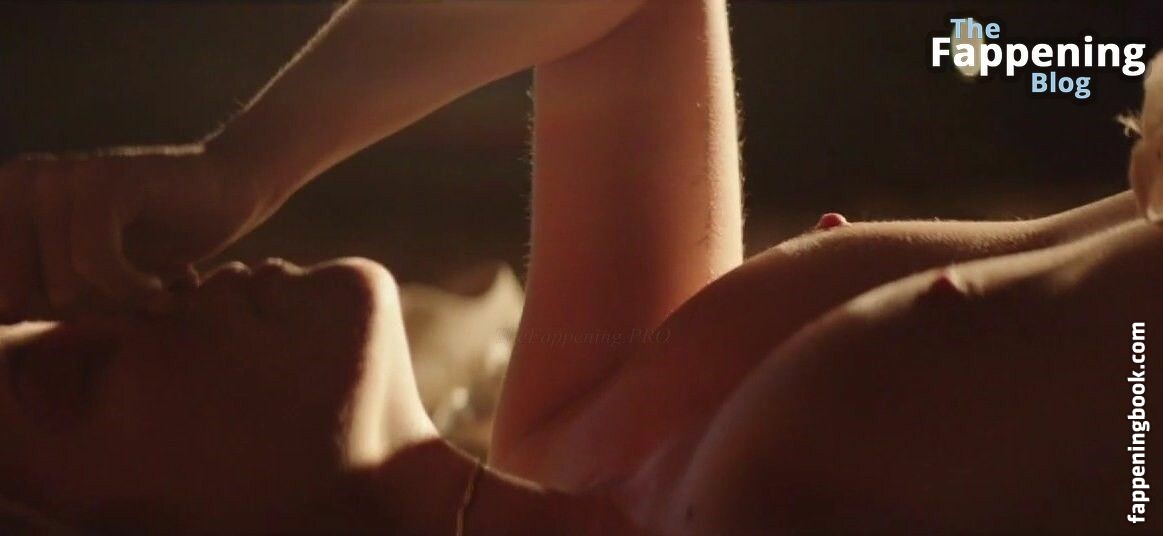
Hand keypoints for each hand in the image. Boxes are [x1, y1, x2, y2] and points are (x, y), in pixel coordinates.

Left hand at [0, 145, 275, 319]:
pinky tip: (161, 288)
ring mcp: (61, 176)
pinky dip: (132, 287)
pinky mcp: (105, 179)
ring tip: (146, 295)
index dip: (33, 316)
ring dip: (112, 303)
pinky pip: (96, 260)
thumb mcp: (80, 281)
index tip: (86, 315)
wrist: (226, 192)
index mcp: (5, 199)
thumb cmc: (153, 244)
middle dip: (74, 314)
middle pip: (16, 291)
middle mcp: (22, 180)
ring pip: (60, 281)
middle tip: (118, 306)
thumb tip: (2, 319)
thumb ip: (29, 296)